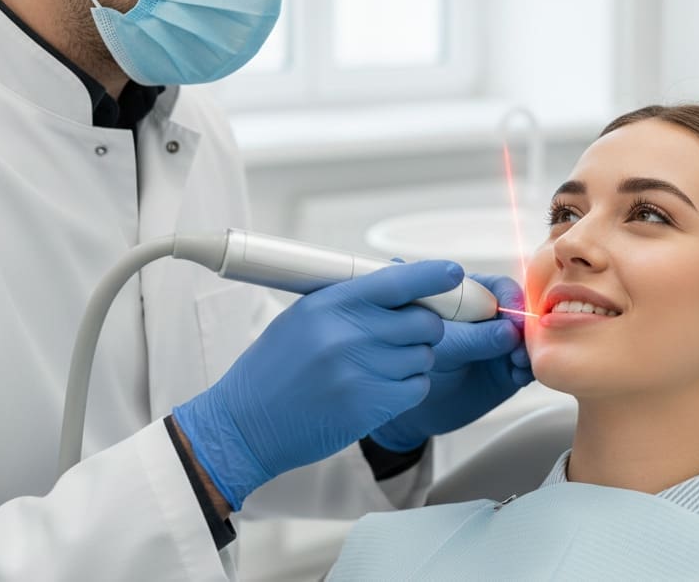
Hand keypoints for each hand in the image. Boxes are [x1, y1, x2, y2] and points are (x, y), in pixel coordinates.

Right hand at [172, 260, 463, 510]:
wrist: (245, 424)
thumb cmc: (275, 368)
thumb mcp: (303, 318)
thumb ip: (351, 301)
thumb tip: (403, 283)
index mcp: (329, 305)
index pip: (397, 281)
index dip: (433, 275)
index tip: (454, 274)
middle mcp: (347, 335)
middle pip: (423, 321)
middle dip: (424, 327)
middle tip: (405, 336)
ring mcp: (360, 372)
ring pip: (424, 356)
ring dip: (414, 360)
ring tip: (380, 366)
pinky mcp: (369, 406)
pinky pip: (418, 387)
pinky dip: (409, 387)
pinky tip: (383, 388)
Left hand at [369, 273, 532, 451]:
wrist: (412, 405)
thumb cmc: (413, 361)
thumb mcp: (441, 345)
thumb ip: (473, 337)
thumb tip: (511, 331)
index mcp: (467, 295)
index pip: (497, 287)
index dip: (510, 298)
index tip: (514, 315)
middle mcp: (489, 316)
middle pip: (520, 311)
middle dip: (525, 326)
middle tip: (520, 345)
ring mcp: (501, 342)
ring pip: (528, 339)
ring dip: (529, 349)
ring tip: (519, 364)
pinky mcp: (509, 369)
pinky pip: (528, 365)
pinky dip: (528, 369)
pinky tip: (518, 377)